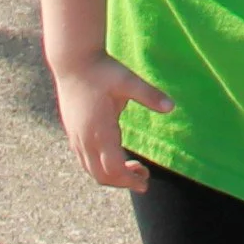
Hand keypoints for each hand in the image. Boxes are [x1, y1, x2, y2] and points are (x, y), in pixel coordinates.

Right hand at [51, 51, 172, 190]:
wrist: (73, 60)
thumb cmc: (102, 71)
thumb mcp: (128, 80)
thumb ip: (149, 95)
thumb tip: (172, 107)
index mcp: (100, 130)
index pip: (113, 169)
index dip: (129, 179)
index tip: (145, 181)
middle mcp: (85, 138)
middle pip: (101, 176)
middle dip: (122, 182)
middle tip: (143, 179)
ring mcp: (76, 136)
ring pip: (90, 170)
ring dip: (110, 176)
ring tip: (131, 169)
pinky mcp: (72, 131)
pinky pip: (83, 160)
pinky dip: (97, 167)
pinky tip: (111, 157)